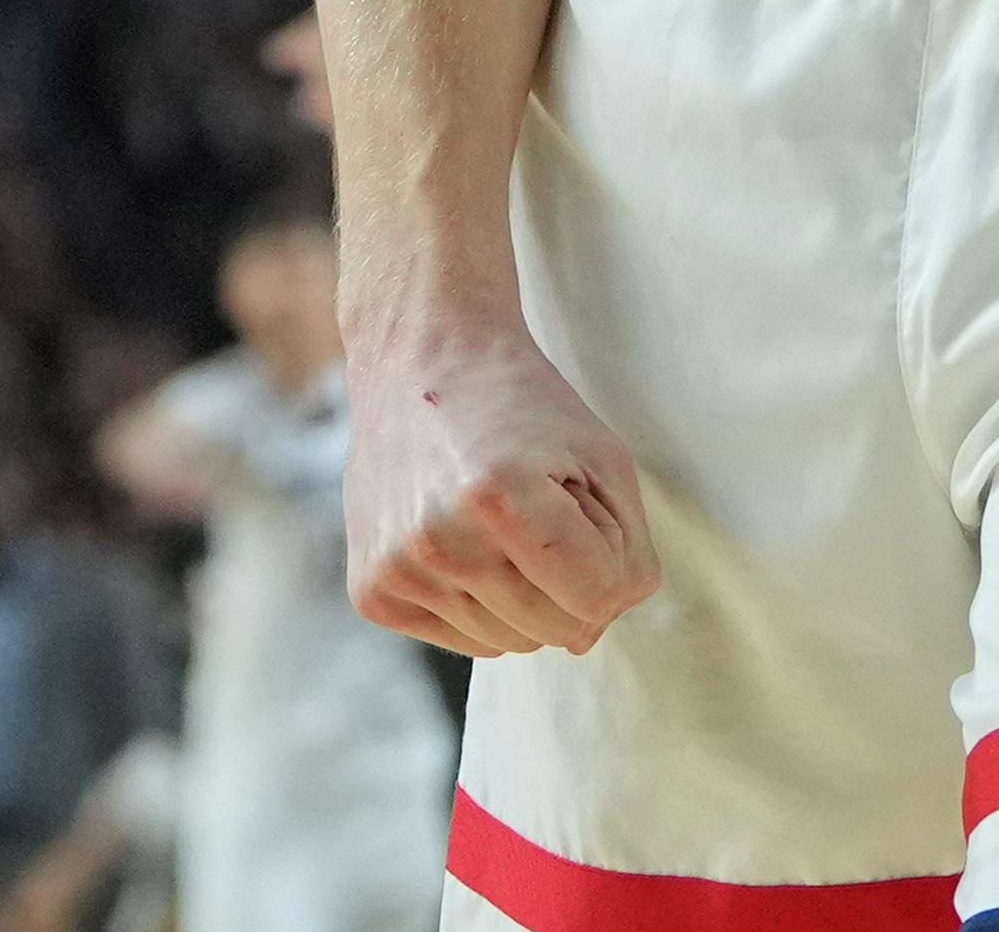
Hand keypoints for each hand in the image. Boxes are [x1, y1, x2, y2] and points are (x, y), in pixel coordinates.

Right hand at [344, 316, 659, 655]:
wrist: (419, 356)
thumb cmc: (522, 404)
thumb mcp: (603, 460)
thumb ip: (627, 556)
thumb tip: (588, 638)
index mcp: (500, 499)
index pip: (600, 598)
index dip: (609, 557)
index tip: (579, 503)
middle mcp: (439, 541)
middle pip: (556, 631)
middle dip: (568, 579)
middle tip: (538, 507)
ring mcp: (397, 569)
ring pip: (511, 642)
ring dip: (523, 594)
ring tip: (496, 521)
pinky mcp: (371, 590)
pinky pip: (465, 639)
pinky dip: (480, 602)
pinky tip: (463, 541)